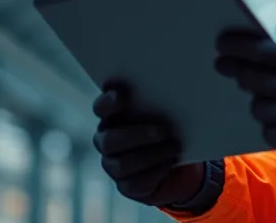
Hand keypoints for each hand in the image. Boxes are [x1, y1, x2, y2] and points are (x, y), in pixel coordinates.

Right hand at [91, 84, 205, 206]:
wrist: (170, 158)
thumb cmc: (163, 125)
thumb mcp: (161, 111)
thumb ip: (156, 101)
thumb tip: (175, 90)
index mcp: (110, 117)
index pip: (100, 108)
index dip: (107, 103)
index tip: (122, 95)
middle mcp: (105, 140)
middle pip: (111, 140)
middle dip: (138, 136)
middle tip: (164, 131)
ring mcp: (112, 165)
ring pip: (123, 164)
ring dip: (151, 155)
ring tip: (174, 148)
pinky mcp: (125, 185)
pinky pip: (136, 183)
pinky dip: (156, 172)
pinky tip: (170, 163)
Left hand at [214, 24, 275, 169]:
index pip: (262, 52)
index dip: (237, 46)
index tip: (220, 44)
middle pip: (252, 79)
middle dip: (236, 71)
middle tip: (223, 66)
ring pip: (257, 107)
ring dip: (260, 100)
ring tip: (274, 97)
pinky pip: (267, 131)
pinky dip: (273, 124)